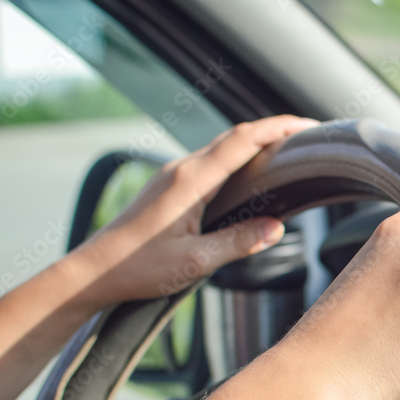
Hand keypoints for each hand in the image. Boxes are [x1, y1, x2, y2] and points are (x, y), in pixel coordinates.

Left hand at [66, 115, 317, 306]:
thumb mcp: (195, 262)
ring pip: (221, 148)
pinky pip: (210, 163)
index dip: (278, 128)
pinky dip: (238, 160)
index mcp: (190, 181)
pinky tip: (251, 174)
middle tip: (307, 137)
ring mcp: (173, 175)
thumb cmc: (138, 269)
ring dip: (255, 144)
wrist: (92, 272)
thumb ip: (239, 242)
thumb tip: (277, 228)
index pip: (243, 140)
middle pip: (235, 137)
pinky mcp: (169, 187)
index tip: (308, 126)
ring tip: (287, 152)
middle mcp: (181, 169)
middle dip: (273, 131)